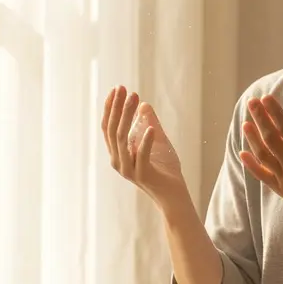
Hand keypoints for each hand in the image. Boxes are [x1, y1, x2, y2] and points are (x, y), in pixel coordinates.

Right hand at [101, 86, 187, 206]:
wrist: (174, 194)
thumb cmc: (165, 168)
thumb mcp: (158, 140)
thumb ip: (149, 123)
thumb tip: (144, 104)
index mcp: (118, 153)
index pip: (108, 127)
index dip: (111, 107)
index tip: (117, 89)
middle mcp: (119, 161)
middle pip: (113, 130)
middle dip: (117, 108)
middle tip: (124, 89)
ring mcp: (129, 169)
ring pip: (123, 140)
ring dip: (128, 117)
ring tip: (135, 99)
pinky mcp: (143, 175)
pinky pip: (142, 156)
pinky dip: (145, 142)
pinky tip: (151, 128)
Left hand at [240, 96, 282, 227]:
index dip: (275, 112)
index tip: (266, 98)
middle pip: (271, 139)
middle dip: (260, 119)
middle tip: (252, 102)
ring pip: (263, 156)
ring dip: (253, 139)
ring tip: (246, 123)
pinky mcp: (279, 189)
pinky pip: (261, 176)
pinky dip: (251, 165)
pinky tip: (242, 152)